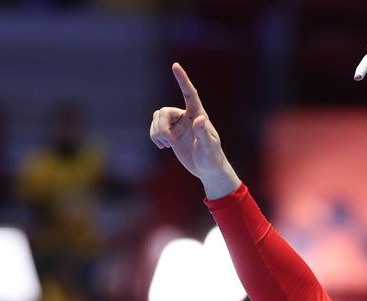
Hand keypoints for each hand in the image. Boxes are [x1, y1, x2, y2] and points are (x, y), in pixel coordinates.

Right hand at [148, 63, 239, 199]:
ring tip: (166, 145)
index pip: (189, 93)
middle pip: (164, 111)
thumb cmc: (212, 158)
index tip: (175, 65)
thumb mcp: (208, 147)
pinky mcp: (170, 133)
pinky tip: (162, 146)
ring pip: (157, 118)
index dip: (182, 79)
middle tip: (168, 142)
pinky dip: (154, 136)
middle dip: (161, 127)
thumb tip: (199, 118)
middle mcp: (186, 116)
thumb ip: (203, 133)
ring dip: (156, 132)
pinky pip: (154, 128)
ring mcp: (177, 125)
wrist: (208, 170)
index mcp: (198, 115)